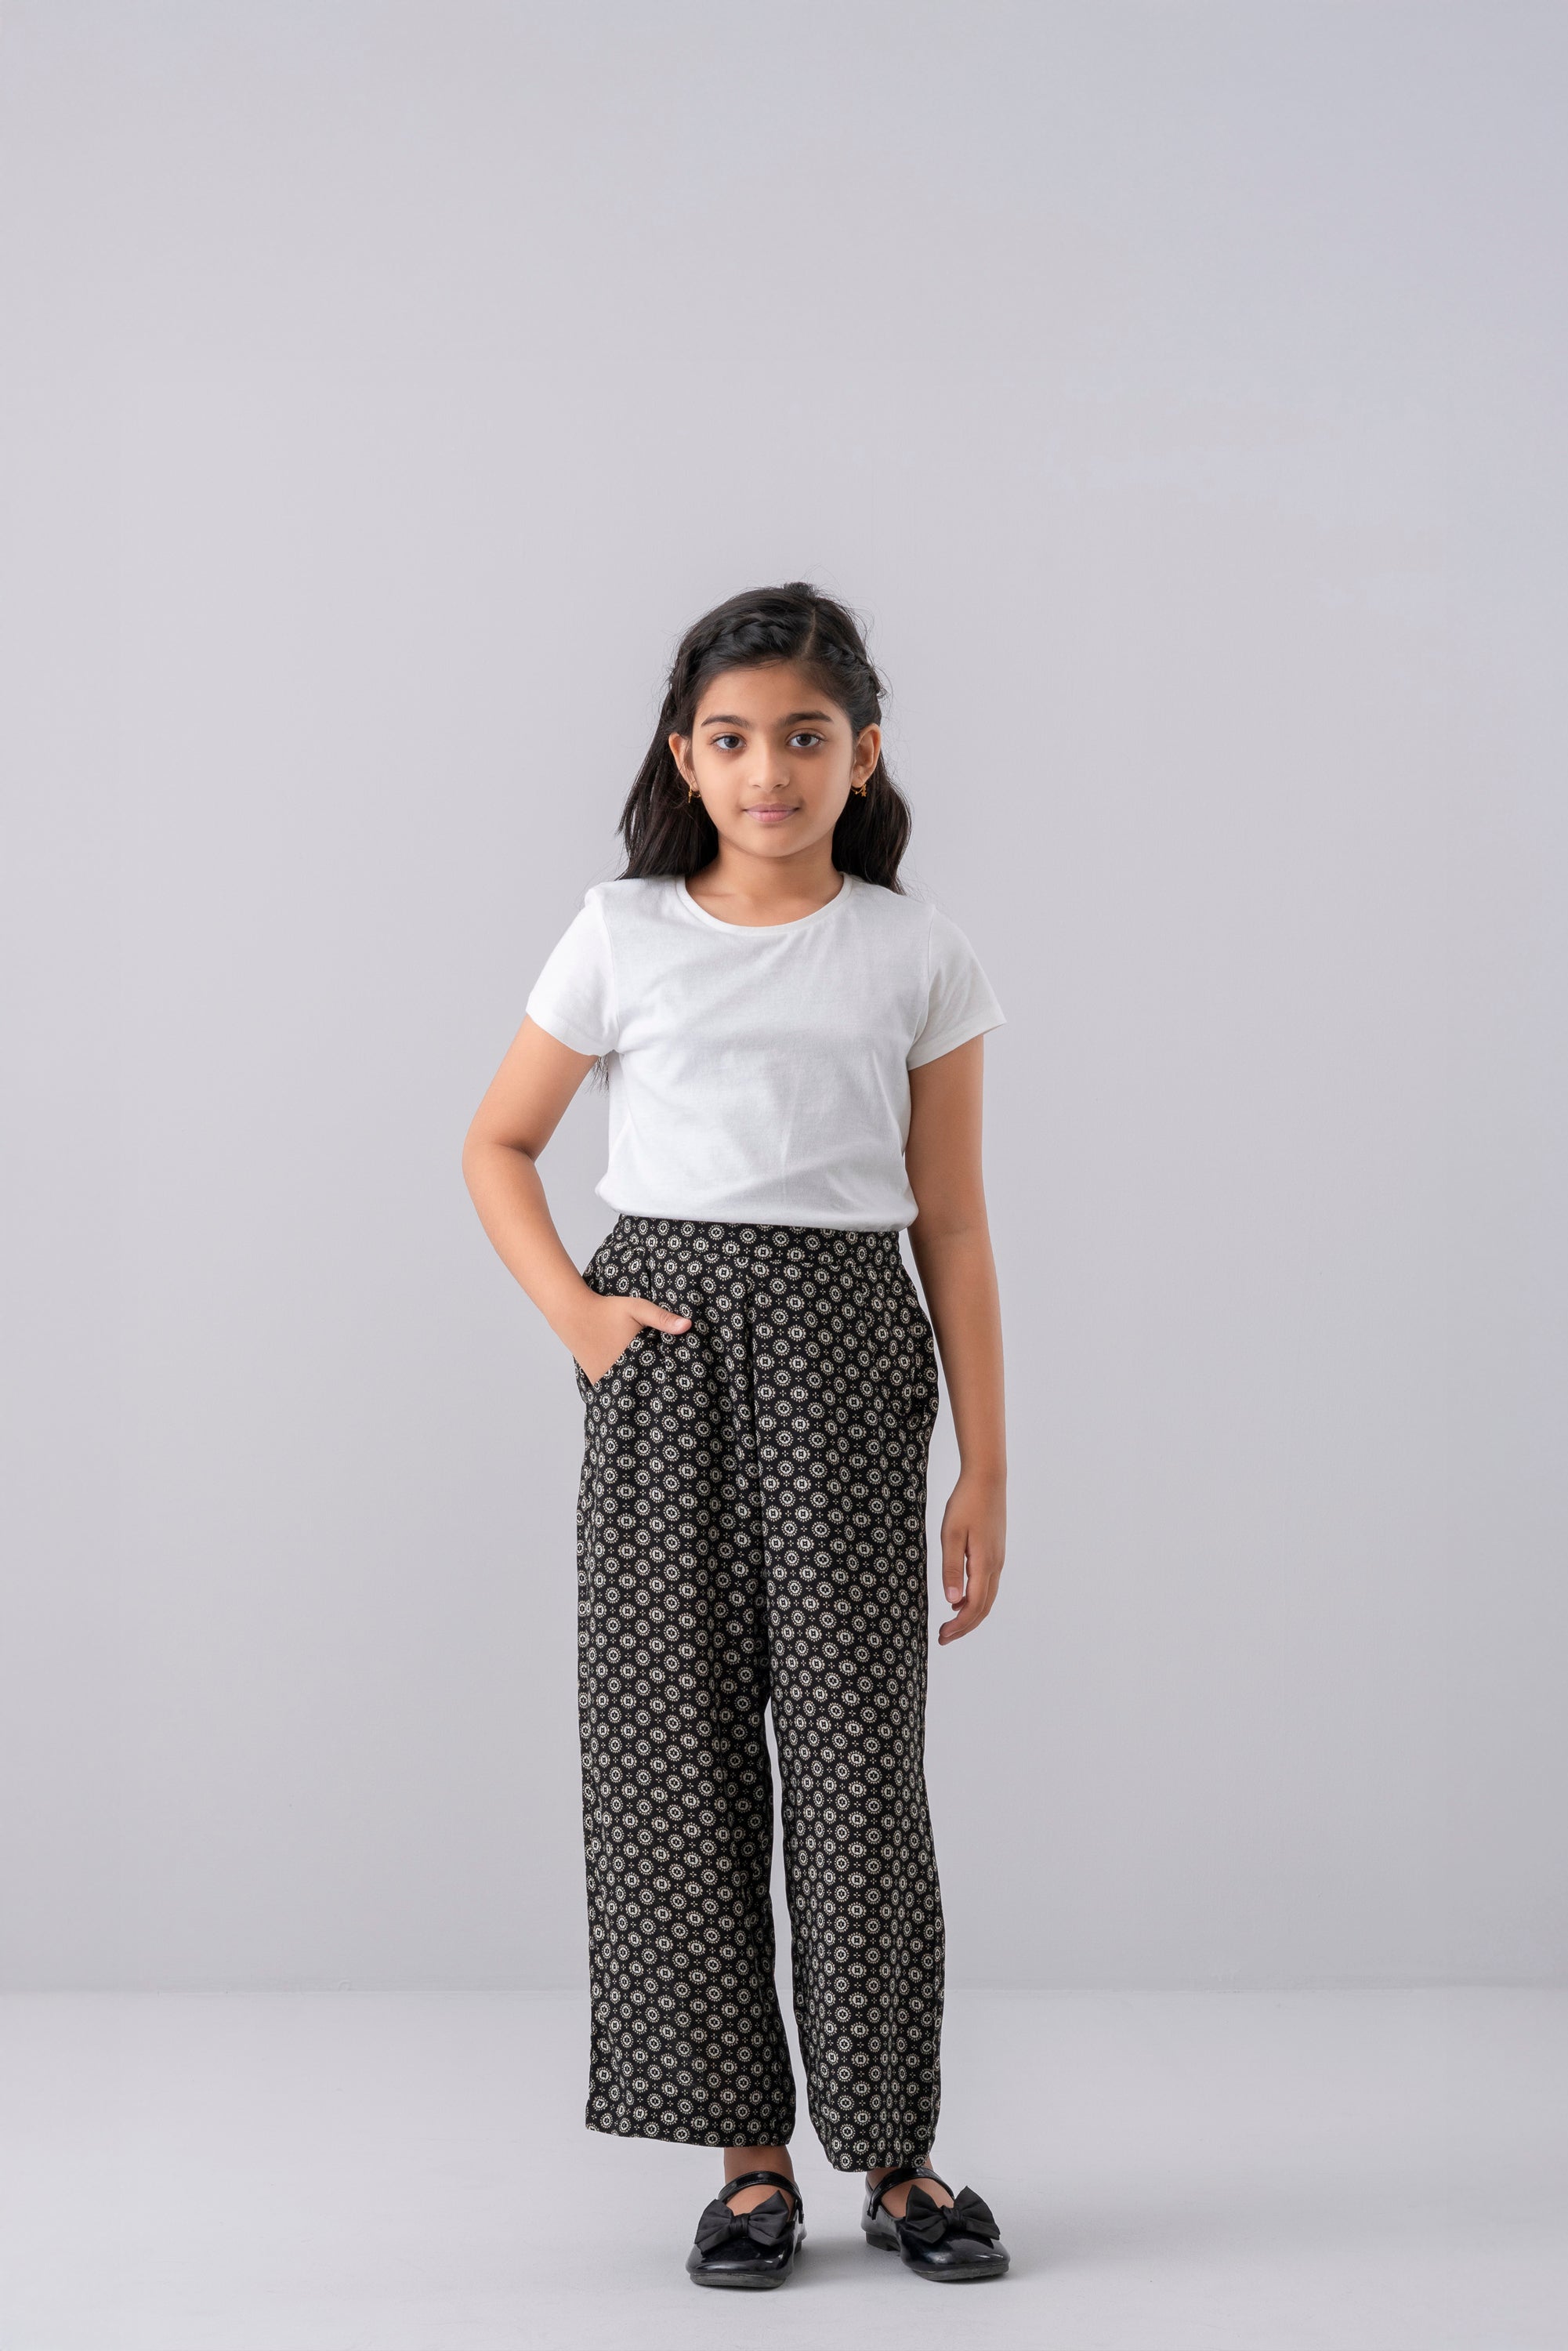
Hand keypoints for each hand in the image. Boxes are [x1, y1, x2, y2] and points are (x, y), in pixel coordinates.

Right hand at [569, 1292, 691, 1386]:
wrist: (574, 1314)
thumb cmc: (607, 1310)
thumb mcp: (638, 1308)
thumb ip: (662, 1318)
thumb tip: (688, 1325)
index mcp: (632, 1358)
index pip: (658, 1377)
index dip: (670, 1380)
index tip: (682, 1384)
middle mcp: (617, 1373)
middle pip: (643, 1386)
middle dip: (656, 1388)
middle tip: (673, 1393)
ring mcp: (604, 1379)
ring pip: (628, 1390)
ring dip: (639, 1389)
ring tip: (656, 1393)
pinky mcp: (596, 1379)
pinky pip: (614, 1389)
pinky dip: (624, 1389)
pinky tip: (634, 1385)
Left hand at [936, 1468, 1005, 1643]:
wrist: (987, 1479)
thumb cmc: (966, 1503)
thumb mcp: (951, 1534)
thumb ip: (951, 1568)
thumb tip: (952, 1602)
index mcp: (984, 1564)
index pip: (974, 1606)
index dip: (959, 1625)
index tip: (942, 1636)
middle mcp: (995, 1566)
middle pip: (983, 1607)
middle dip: (964, 1627)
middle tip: (943, 1638)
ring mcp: (998, 1559)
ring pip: (987, 1598)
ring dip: (970, 1615)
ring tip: (950, 1624)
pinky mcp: (995, 1552)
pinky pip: (988, 1585)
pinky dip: (975, 1600)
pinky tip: (960, 1599)